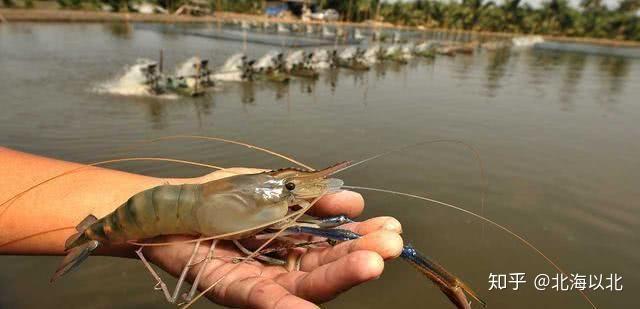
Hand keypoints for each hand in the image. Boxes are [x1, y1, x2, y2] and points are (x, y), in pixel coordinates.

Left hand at [145, 168, 403, 307]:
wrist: (168, 203)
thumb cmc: (219, 196)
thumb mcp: (272, 189)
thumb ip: (310, 197)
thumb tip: (353, 200)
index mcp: (293, 244)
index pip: (334, 245)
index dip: (362, 237)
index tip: (392, 226)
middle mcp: (280, 267)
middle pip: (325, 266)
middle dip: (359, 255)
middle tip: (392, 244)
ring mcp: (258, 281)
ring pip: (303, 283)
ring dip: (337, 276)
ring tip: (371, 264)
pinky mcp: (232, 288)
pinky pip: (262, 300)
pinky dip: (286, 306)